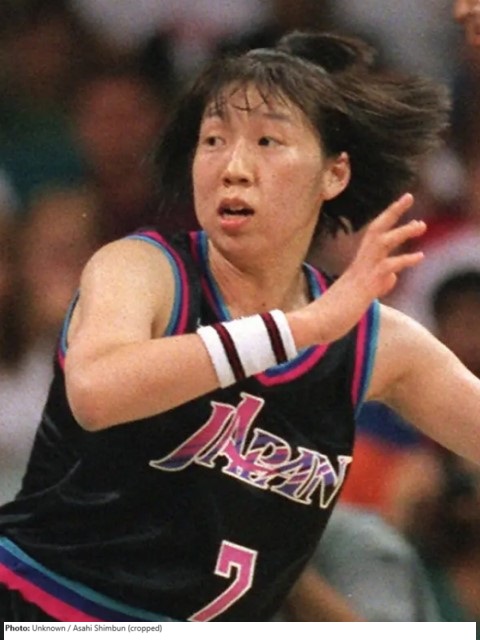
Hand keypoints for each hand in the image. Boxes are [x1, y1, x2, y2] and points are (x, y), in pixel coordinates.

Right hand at [295, 194, 424, 345]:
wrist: (311, 324)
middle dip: (392, 213)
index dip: (385, 222)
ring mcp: (361, 274)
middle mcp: (357, 267)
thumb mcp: (357, 299)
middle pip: (375, 230)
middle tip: (408, 197)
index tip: (399, 210)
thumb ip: (377, 286)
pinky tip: (419, 257)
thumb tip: (392, 279)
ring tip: (422, 224)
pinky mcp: (365, 286)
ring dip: (402, 232)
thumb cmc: (327, 318)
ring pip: (383, 243)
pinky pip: (387, 267)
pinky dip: (404, 260)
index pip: (371, 239)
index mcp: (354, 269)